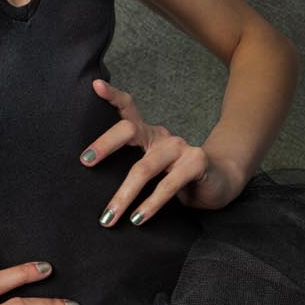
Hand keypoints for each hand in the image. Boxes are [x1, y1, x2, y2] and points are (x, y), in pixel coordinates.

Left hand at [79, 78, 247, 224]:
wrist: (219, 182)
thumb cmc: (176, 177)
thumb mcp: (150, 169)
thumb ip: (128, 169)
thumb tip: (90, 187)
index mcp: (147, 134)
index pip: (127, 108)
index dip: (112, 96)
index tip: (94, 85)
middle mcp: (160, 137)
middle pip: (129, 130)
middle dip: (105, 144)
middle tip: (85, 161)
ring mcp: (179, 148)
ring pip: (145, 167)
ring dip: (124, 194)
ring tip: (109, 217)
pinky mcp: (196, 163)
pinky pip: (168, 184)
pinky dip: (151, 204)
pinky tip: (138, 219)